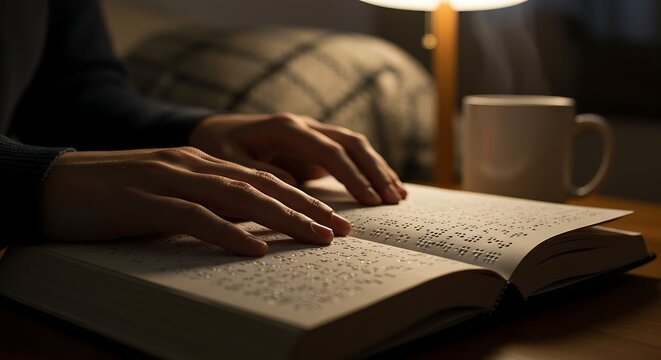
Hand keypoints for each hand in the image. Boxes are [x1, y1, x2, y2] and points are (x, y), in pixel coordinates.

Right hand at [41, 147, 351, 255]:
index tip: (333, 220)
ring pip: (239, 197)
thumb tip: (251, 226)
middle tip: (340, 230)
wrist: (57, 184)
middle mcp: (193, 166)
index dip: (301, 199)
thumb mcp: (171, 194)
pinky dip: (229, 232)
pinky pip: (195, 217)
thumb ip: (209, 202)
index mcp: (201, 163)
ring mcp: (169, 180)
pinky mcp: (145, 202)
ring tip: (315, 237)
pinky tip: (256, 248)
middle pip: (262, 186)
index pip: (262, 180)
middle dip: (306, 208)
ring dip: (282, 218)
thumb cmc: (118, 195)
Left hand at [189, 113, 406, 204]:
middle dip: (374, 171)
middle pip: (351, 143)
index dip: (351, 174)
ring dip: (378, 169)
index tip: (369, 199)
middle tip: (392, 200)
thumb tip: (294, 190)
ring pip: (355, 146)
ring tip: (398, 196)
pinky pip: (350, 155)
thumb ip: (258, 173)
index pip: (328, 150)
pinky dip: (369, 170)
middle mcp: (305, 125)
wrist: (216, 131)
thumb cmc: (219, 147)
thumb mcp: (228, 161)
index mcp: (286, 127)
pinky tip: (385, 187)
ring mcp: (313, 134)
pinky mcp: (316, 147)